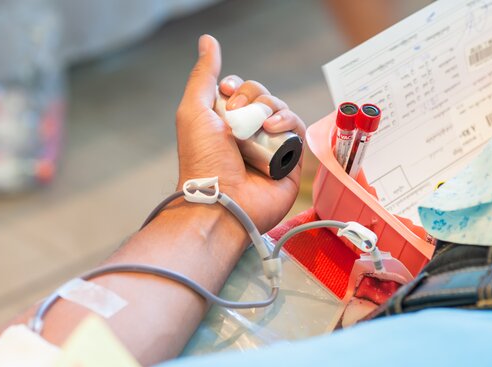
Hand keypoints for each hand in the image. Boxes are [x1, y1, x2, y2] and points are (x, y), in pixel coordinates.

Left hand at [175, 35, 303, 232]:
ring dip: (271, 107)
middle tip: (237, 115)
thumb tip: (208, 41)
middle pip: (262, 96)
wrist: (221, 200)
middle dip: (253, 96)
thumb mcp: (194, 110)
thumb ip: (203, 75)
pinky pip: (298, 129)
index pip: (240, 90)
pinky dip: (288, 121)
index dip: (237, 85)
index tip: (224, 94)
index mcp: (225, 123)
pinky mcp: (290, 160)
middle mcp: (248, 133)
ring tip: (259, 124)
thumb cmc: (202, 160)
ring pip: (282, 109)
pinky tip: (273, 128)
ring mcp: (270, 145)